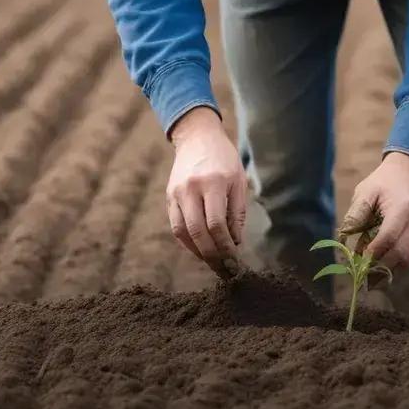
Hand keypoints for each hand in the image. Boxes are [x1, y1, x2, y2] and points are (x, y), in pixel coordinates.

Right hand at [166, 107, 246, 277]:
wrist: (197, 138)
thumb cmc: (224, 159)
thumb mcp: (238, 181)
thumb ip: (237, 212)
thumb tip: (235, 243)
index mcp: (212, 183)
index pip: (216, 224)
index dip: (225, 246)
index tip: (235, 260)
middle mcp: (190, 189)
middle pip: (198, 232)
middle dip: (212, 255)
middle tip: (225, 270)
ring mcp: (176, 193)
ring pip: (183, 232)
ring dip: (198, 252)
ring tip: (214, 263)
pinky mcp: (169, 197)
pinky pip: (176, 226)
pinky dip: (188, 242)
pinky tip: (200, 250)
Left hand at [339, 152, 408, 271]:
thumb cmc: (384, 182)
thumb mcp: (365, 191)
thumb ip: (355, 215)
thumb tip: (343, 240)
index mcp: (403, 207)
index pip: (388, 237)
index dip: (373, 252)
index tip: (358, 262)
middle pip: (400, 253)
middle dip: (380, 267)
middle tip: (362, 276)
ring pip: (408, 260)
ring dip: (389, 270)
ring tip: (370, 276)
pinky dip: (397, 265)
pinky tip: (382, 267)